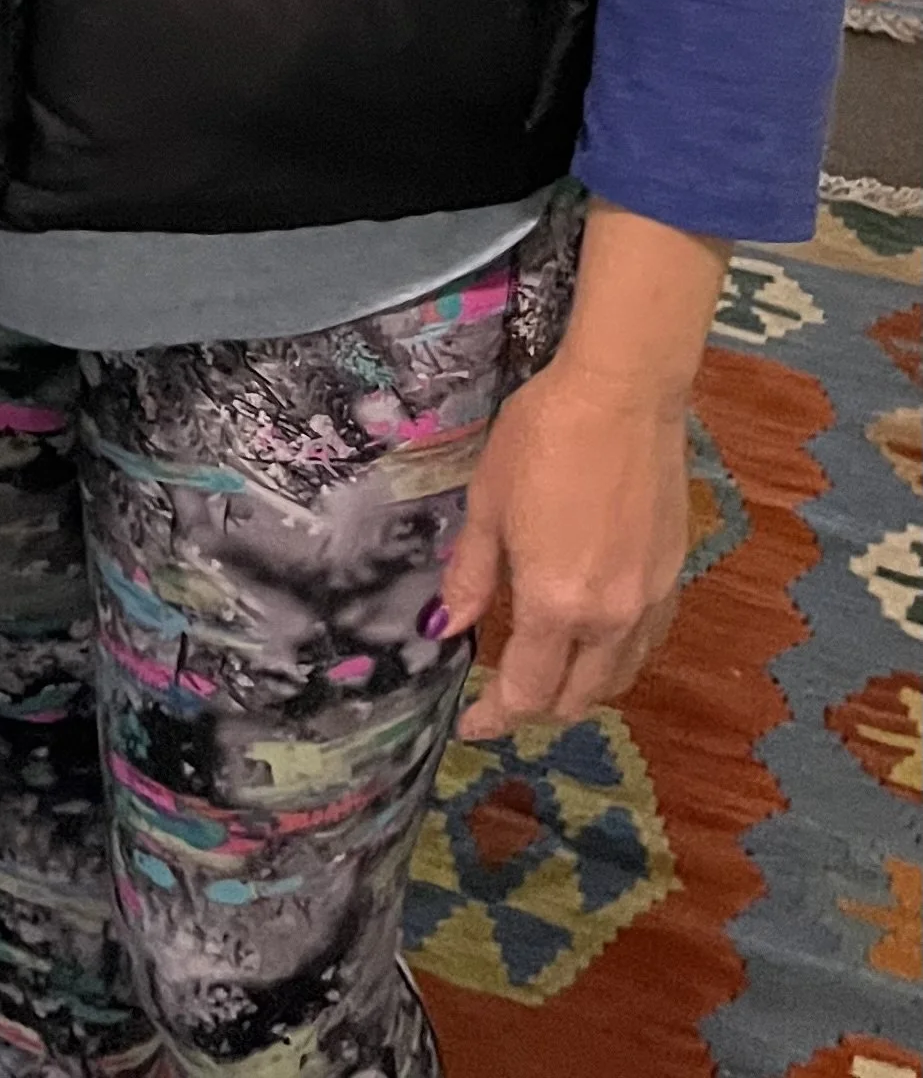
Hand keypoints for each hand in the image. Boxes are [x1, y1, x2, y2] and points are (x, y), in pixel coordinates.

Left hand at [439, 353, 689, 735]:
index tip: (472, 725)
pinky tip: (597, 634)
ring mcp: (650, 600)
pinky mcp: (674, 575)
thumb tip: (446, 626)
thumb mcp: (489, 502)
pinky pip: (646, 642)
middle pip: (578, 698)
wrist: (624, 394)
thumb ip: (471, 574)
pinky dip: (617, 656)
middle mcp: (610, 618)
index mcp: (556, 604)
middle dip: (537, 707)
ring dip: (581, 688)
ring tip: (548, 669)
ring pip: (618, 676)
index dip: (496, 716)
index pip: (528, 691)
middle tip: (504, 691)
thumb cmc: (544, 436)